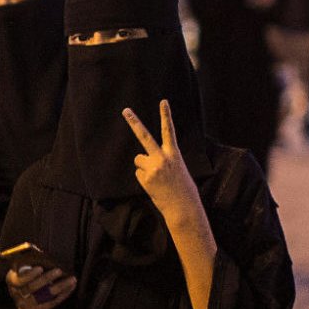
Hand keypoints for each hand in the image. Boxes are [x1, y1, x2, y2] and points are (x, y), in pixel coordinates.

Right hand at [6, 263, 77, 308]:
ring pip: (45, 296)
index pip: (19, 279)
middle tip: (59, 270)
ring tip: (72, 279)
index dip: (29, 275)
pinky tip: (71, 287)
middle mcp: (16, 294)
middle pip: (32, 287)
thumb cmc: (28, 279)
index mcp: (12, 280)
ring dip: (60, 287)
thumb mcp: (24, 271)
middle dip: (46, 278)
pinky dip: (63, 295)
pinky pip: (51, 303)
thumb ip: (29, 264)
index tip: (40, 268)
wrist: (26, 302)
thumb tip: (44, 255)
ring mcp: (25, 305)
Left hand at [124, 100, 205, 233]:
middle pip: (144, 136)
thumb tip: (144, 159)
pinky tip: (154, 186)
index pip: (169, 131)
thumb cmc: (182, 189)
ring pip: (139, 160)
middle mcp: (163, 157)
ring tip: (157, 179)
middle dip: (134, 122)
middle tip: (125, 110)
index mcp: (174, 154)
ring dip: (144, 167)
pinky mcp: (145, 178)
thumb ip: (165, 160)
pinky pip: (139, 174)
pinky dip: (144, 179)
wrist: (183, 207)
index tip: (163, 101)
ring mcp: (153, 167)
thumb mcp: (178, 169)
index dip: (166, 115)